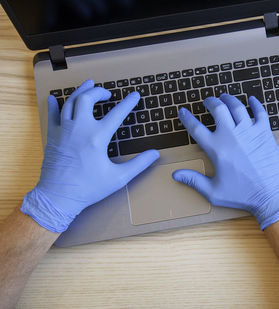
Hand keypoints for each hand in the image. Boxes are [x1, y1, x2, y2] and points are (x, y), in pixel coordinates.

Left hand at [21, 80, 158, 232]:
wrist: (58, 196)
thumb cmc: (89, 188)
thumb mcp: (119, 178)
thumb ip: (139, 164)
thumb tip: (154, 154)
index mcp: (97, 137)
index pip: (117, 113)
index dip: (128, 103)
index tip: (135, 95)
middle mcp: (80, 128)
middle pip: (88, 98)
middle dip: (99, 92)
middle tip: (107, 93)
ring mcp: (64, 130)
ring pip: (70, 102)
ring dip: (80, 91)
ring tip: (88, 85)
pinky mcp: (52, 136)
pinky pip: (52, 115)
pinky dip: (53, 105)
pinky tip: (54, 98)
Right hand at [173, 94, 278, 229]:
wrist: (271, 195)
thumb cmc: (243, 195)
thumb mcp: (213, 192)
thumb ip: (193, 180)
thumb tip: (175, 175)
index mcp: (216, 149)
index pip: (196, 128)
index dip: (187, 118)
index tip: (183, 111)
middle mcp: (232, 136)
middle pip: (218, 109)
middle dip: (210, 102)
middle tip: (208, 101)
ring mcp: (249, 132)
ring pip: (237, 107)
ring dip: (229, 99)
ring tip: (225, 97)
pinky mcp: (265, 133)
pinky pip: (260, 113)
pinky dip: (256, 104)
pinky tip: (252, 99)